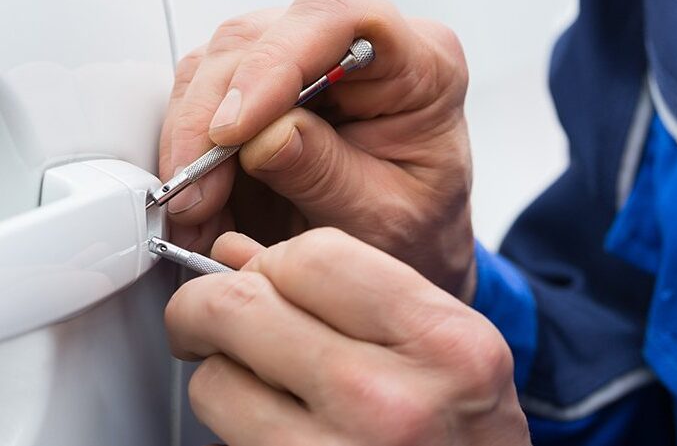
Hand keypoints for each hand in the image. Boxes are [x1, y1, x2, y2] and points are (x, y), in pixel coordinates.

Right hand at [159, 0, 474, 299]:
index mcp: (423, 65)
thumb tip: (262, 135)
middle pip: (264, 35)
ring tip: (196, 205)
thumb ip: (327, 174)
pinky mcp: (271, 82)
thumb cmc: (417, 231)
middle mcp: (363, 45)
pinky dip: (191, 144)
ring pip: (223, 58)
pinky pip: (209, 90)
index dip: (277, 62)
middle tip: (197, 189)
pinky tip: (200, 193)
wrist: (408, 249)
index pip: (341, 19)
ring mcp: (312, 57)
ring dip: (194, 134)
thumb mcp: (383, 219)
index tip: (233, 130)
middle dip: (215, 113)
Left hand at [166, 230, 528, 445]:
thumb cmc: (466, 430)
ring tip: (255, 370)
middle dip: (207, 298)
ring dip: (220, 365)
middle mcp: (390, 402)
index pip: (313, 256)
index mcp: (440, 342)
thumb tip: (237, 252)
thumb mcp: (441, 341)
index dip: (274, 259)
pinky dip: (230, 413)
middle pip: (242, 306)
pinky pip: (222, 434)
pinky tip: (266, 412)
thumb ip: (349, 286)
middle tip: (211, 307)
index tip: (266, 272)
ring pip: (215, 377)